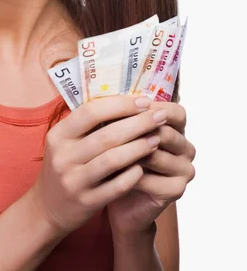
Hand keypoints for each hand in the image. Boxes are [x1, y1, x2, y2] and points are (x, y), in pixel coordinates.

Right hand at [29, 95, 170, 235]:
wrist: (48, 209)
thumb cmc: (66, 166)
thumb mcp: (66, 142)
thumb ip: (89, 124)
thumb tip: (128, 101)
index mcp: (58, 135)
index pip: (91, 111)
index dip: (120, 104)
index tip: (144, 101)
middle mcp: (63, 156)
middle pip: (107, 134)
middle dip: (139, 123)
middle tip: (160, 116)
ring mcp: (74, 181)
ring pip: (113, 159)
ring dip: (139, 147)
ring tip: (157, 139)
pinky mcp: (86, 202)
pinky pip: (117, 186)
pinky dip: (133, 174)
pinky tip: (145, 167)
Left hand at [107, 101, 195, 239]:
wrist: (116, 194)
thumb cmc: (117, 157)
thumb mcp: (121, 132)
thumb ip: (123, 116)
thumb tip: (111, 97)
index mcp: (178, 129)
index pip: (176, 112)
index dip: (151, 109)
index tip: (123, 108)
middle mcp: (187, 148)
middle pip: (165, 132)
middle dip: (135, 130)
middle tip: (107, 130)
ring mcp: (185, 170)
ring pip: (156, 154)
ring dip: (128, 152)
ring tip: (105, 151)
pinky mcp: (176, 190)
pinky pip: (150, 179)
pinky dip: (128, 175)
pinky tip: (111, 173)